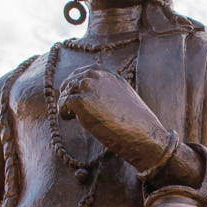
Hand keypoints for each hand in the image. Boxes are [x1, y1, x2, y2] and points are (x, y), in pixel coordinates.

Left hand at [57, 67, 173, 173]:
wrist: (143, 133)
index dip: (75, 87)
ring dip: (66, 106)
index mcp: (107, 73)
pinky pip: (62, 105)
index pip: (81, 73)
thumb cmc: (135, 121)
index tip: (76, 99)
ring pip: (65, 93)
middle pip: (69, 82)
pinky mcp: (82, 101)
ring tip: (73, 117)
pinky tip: (72, 120)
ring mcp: (88, 86)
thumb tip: (89, 95)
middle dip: (68, 96)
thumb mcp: (122, 96)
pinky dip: (64, 113)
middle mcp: (97, 75)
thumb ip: (106, 90)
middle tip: (72, 112)